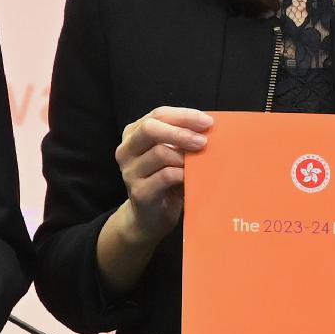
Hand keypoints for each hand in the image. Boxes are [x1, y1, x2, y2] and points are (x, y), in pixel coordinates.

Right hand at [113, 105, 208, 243]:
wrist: (149, 218)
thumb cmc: (165, 181)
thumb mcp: (171, 155)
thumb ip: (180, 139)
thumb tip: (208, 127)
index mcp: (134, 134)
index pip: (158, 114)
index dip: (183, 116)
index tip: (208, 122)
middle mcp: (126, 150)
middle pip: (150, 129)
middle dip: (180, 132)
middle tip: (203, 141)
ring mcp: (130, 172)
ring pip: (160, 153)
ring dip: (184, 157)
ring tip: (199, 163)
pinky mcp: (139, 192)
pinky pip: (165, 176)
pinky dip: (183, 174)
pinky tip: (191, 177)